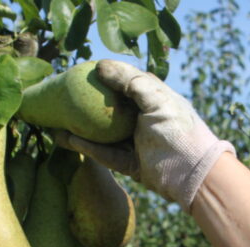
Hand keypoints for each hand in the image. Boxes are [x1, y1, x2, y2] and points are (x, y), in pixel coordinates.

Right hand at [57, 59, 234, 210]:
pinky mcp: (131, 164)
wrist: (194, 176)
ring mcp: (137, 143)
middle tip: (62, 97)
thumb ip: (130, 81)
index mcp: (153, 100)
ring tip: (54, 120)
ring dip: (79, 128)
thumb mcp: (157, 99)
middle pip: (109, 109)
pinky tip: (66, 138)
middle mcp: (144, 119)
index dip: (104, 77)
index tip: (79, 73)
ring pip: (102, 133)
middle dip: (86, 104)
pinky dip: (85, 146)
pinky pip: (104, 153)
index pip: (125, 83)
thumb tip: (100, 66)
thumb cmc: (179, 131)